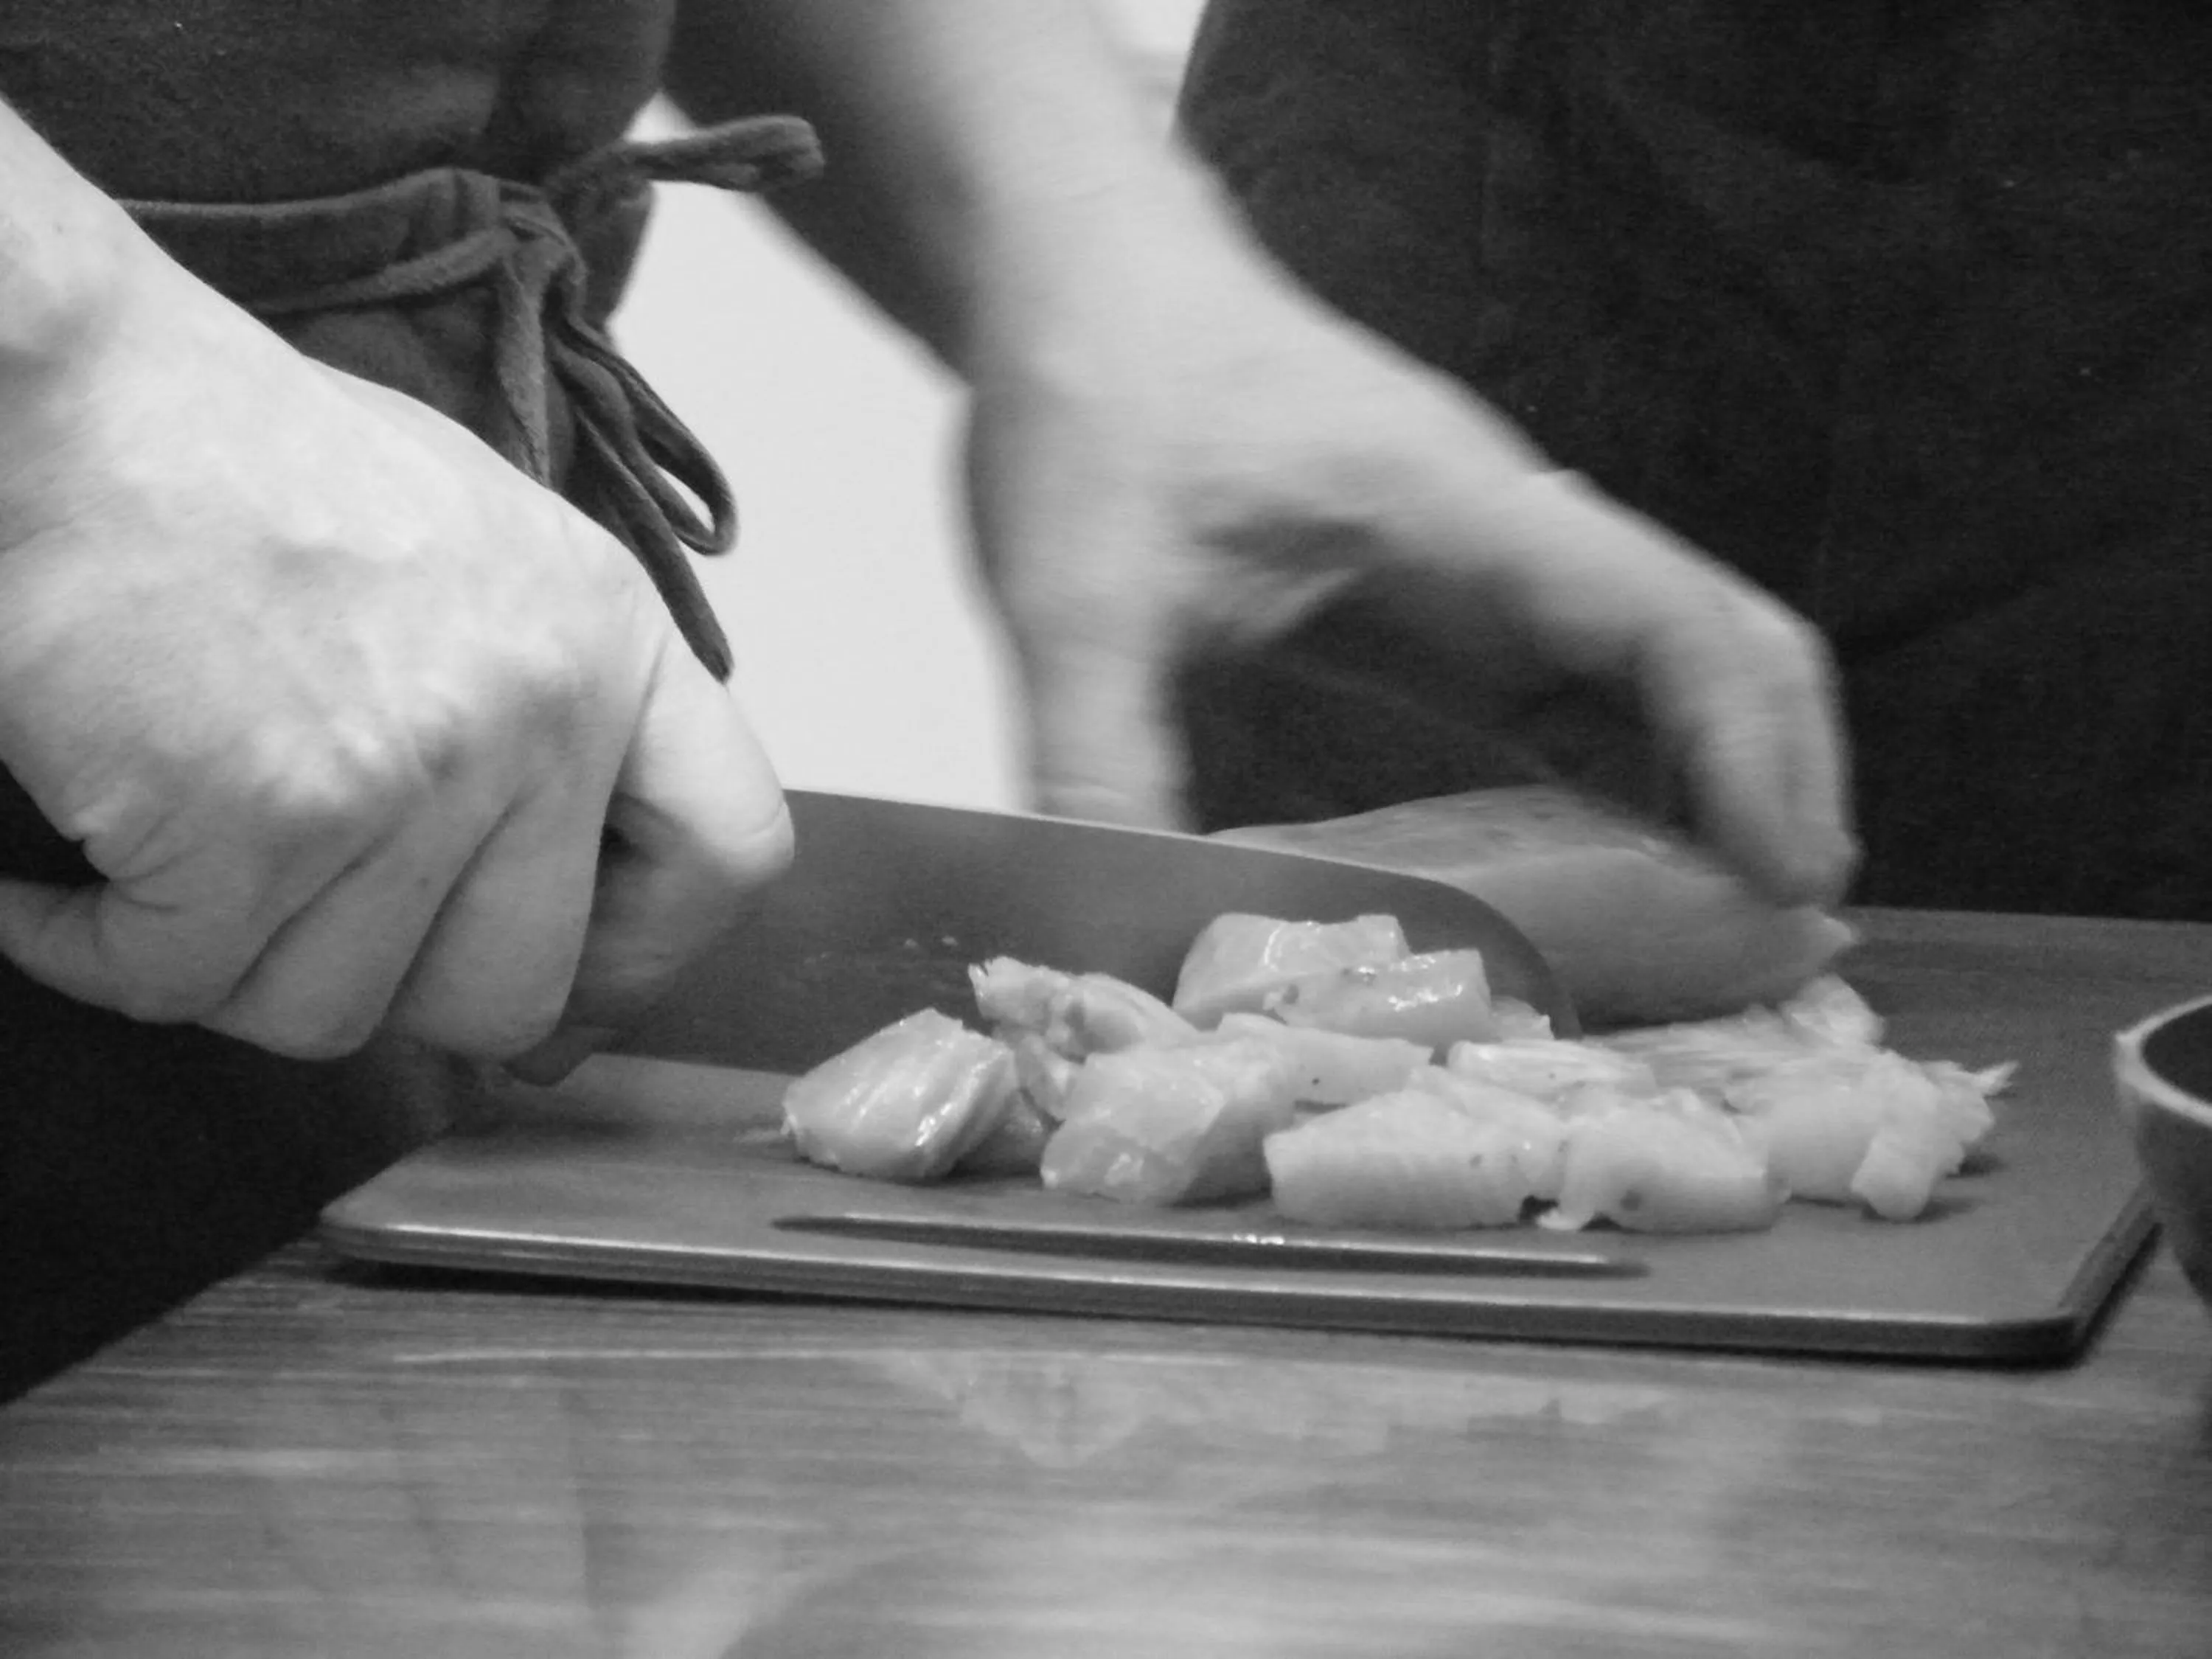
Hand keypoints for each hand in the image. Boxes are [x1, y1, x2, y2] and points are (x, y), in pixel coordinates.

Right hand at [0, 243, 791, 1064]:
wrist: (64, 396)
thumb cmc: (246, 470)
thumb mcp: (475, 554)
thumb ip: (546, 716)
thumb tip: (558, 902)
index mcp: (608, 642)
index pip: (734, 851)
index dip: (651, 951)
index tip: (570, 979)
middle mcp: (540, 713)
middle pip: (515, 992)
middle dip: (395, 992)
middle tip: (299, 922)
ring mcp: (410, 771)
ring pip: (338, 1012)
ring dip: (233, 970)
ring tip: (167, 868)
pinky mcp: (262, 819)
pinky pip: (187, 985)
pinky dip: (99, 954)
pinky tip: (55, 892)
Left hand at [960, 179, 1854, 907]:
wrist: (1088, 289)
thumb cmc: (1099, 398)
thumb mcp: (1077, 592)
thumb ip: (1100, 756)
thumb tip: (1120, 931)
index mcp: (1462, 515)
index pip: (1668, 625)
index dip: (1748, 758)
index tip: (1782, 882)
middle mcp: (1512, 542)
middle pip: (1724, 646)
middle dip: (1779, 782)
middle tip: (1782, 937)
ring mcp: (1493, 575)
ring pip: (1668, 678)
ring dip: (1719, 792)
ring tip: (1724, 943)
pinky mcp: (1452, 609)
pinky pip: (1583, 701)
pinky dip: (1628, 788)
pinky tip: (1614, 884)